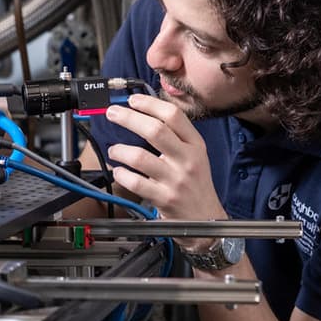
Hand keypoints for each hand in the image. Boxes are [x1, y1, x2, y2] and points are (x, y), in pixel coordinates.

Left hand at [105, 94, 226, 249]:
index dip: (149, 104)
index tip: (132, 100)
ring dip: (120, 150)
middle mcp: (188, 160)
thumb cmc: (195, 184)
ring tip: (114, 150)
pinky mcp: (164, 198)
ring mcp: (176, 180)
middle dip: (129, 118)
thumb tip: (144, 113)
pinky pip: (135, 182)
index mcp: (195, 144)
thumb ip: (175, 136)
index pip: (173, 116)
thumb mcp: (194, 156)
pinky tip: (119, 171)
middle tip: (113, 113)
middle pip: (155, 130)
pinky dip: (121, 174)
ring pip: (140, 156)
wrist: (207, 220)